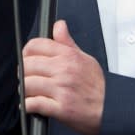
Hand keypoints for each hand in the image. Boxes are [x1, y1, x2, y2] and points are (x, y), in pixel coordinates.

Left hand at [22, 20, 104, 134]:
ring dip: (24, 91)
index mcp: (68, 56)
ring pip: (27, 84)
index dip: (26, 54)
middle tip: (27, 79)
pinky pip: (34, 104)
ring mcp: (62, 89)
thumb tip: (59, 25)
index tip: (27, 61)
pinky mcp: (61, 108)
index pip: (35, 46)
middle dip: (23, 73)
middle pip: (27, 65)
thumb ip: (67, 42)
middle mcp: (64, 70)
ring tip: (29, 94)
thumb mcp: (86, 58)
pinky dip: (28, 106)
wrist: (111, 108)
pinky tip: (31, 105)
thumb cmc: (98, 86)